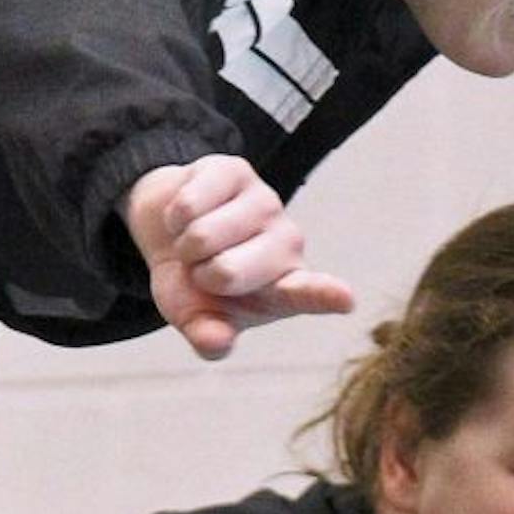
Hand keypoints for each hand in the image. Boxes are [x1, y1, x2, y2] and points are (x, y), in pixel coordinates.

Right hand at [121, 157, 354, 359]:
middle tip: (204, 269)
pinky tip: (188, 215)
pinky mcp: (237, 170)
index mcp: (287, 290)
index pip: (310, 295)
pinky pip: (190, 204)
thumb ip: (209, 340)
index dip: (325, 295)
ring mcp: (266, 203)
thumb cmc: (194, 286)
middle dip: (199, 274)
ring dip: (186, 244)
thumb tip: (217, 342)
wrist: (168, 234)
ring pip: (203, 235)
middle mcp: (287, 244)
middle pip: (226, 272)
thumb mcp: (197, 320)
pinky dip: (174, 217)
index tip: (344, 299)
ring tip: (197, 243)